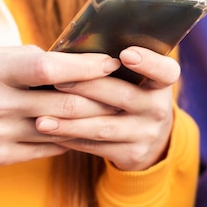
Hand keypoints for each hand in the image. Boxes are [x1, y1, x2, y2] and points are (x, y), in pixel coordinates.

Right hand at [0, 45, 120, 168]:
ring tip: (116, 112)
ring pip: (61, 130)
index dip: (85, 66)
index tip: (111, 62)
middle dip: (102, 97)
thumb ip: (21, 57)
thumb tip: (59, 57)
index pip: (51, 68)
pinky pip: (47, 149)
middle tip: (126, 90)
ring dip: (93, 121)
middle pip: (65, 104)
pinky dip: (71, 139)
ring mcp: (0, 134)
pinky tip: (88, 131)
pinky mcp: (0, 156)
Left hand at [35, 47, 179, 170]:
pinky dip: (70, 139)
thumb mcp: (137, 80)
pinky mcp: (131, 154)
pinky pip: (96, 146)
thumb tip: (72, 52)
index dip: (149, 62)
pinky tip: (50, 133)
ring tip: (41, 118)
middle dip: (88, 87)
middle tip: (57, 81)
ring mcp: (146, 133)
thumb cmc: (131, 95)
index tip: (126, 53)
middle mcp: (159, 109)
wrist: (150, 139)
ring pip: (104, 126)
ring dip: (70, 122)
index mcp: (161, 84)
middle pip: (123, 95)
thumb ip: (115, 66)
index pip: (165, 71)